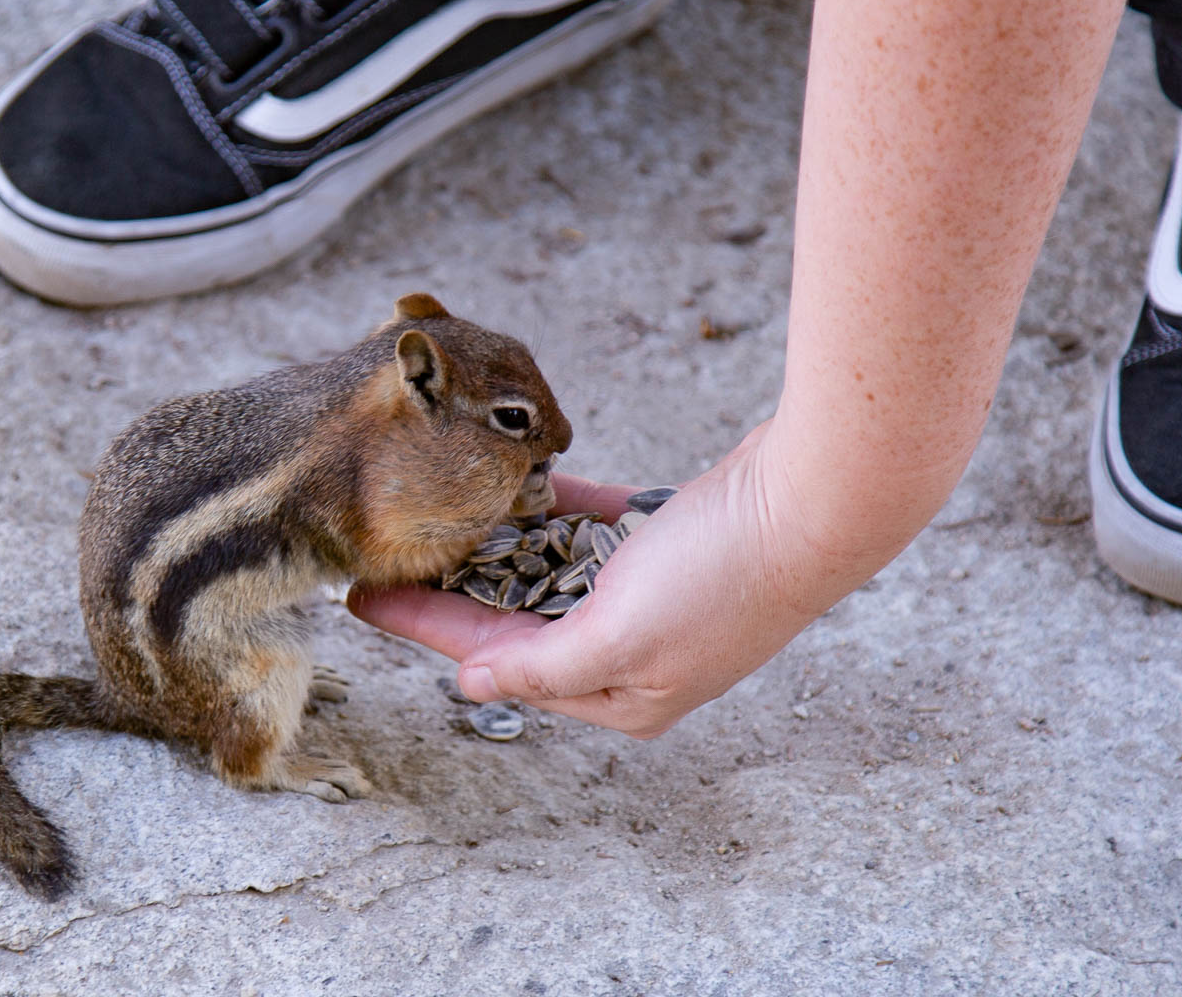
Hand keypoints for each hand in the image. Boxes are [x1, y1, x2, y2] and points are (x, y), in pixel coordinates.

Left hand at [350, 423, 867, 738]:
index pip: (501, 659)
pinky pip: (592, 526)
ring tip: (432, 515)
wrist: (817, 501)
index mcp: (621, 695)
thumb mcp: (616, 636)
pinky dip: (554, 507)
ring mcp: (653, 596)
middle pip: (517, 617)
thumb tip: (474, 685)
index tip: (364, 597)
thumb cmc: (720, 578)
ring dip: (498, 543)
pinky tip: (510, 486)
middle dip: (452, 586)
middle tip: (384, 551)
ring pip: (551, 570)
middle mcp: (634, 652)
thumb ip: (538, 664)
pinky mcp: (669, 541)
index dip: (429, 626)